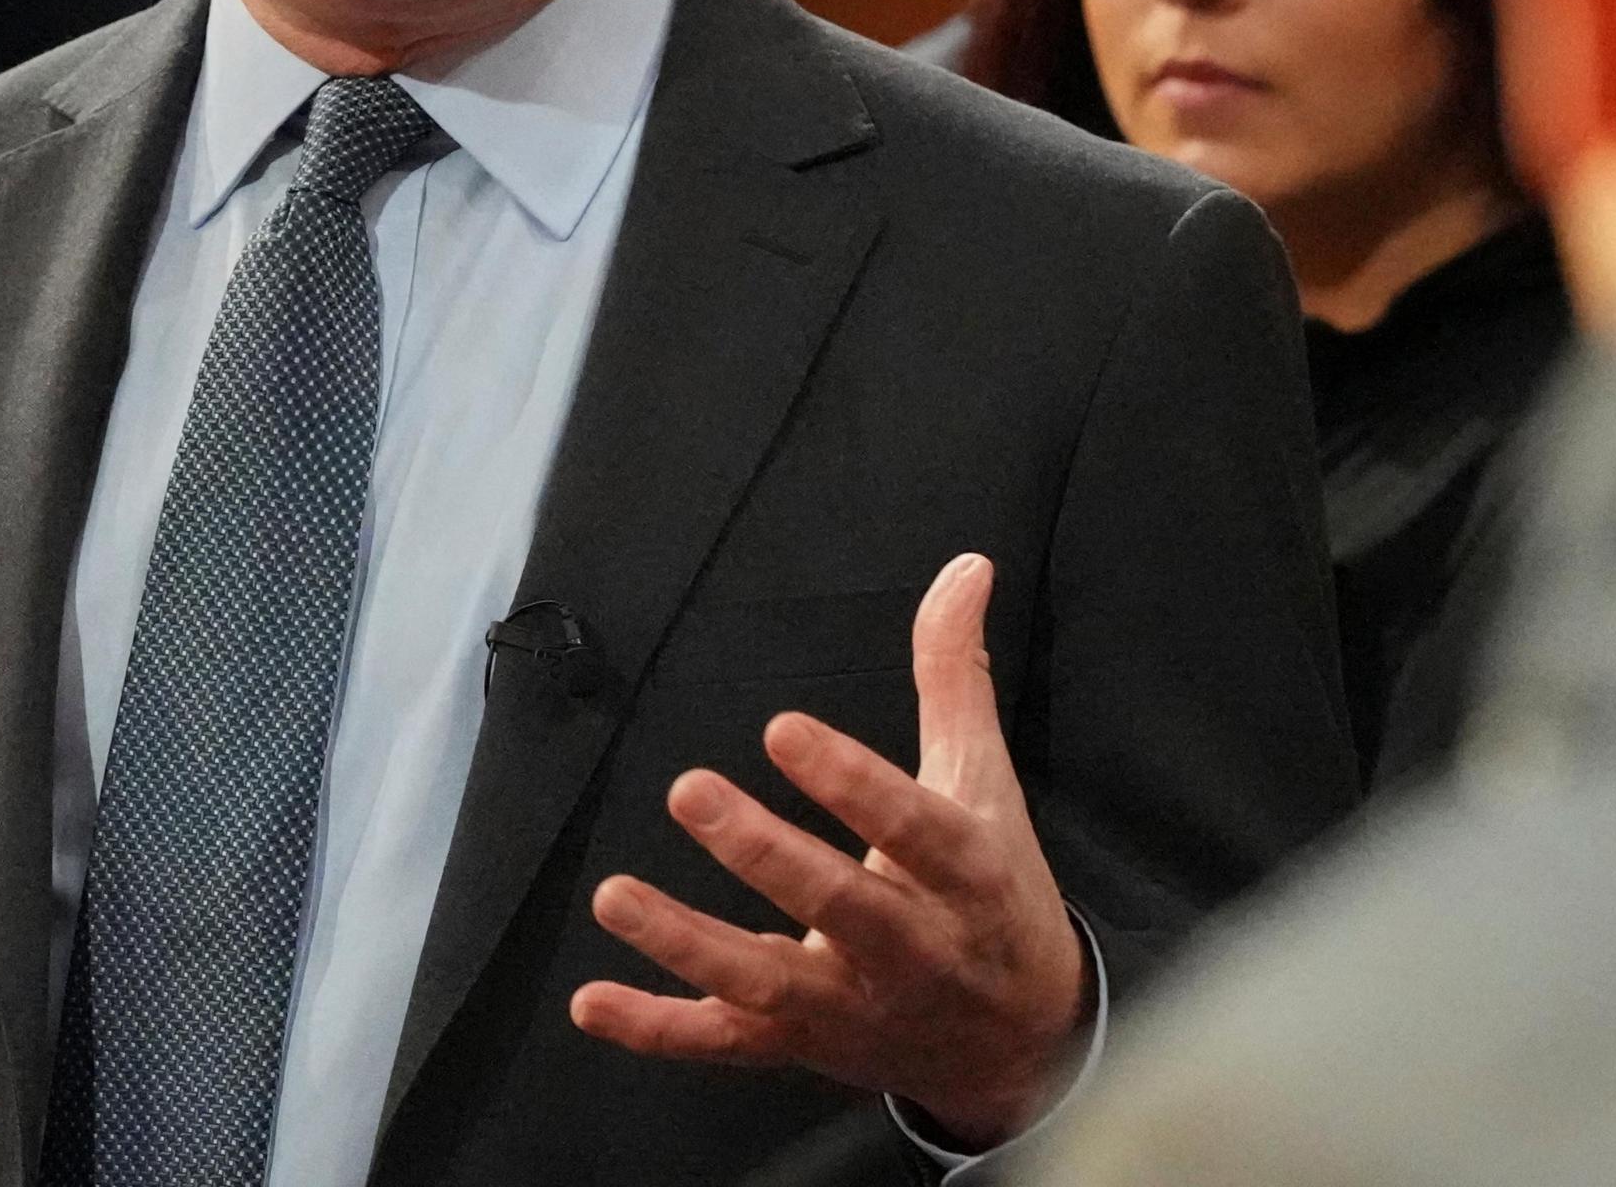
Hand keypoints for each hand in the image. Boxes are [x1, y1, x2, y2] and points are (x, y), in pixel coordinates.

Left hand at [568, 553, 1090, 1149]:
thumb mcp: (986, 782)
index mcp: (966, 875)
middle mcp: (913, 949)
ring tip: (613, 895)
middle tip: (690, 791)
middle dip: (764, 855)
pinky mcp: (804, 1048)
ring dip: (686, 943)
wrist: (1024, 1045)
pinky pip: (724, 1043)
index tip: (782, 728)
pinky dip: (658, 1028)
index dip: (851, 782)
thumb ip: (956, 675)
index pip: (912, 828)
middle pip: (838, 906)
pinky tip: (590, 1001)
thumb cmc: (996, 893)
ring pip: (767, 983)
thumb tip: (965, 566)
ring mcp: (853, 1007)